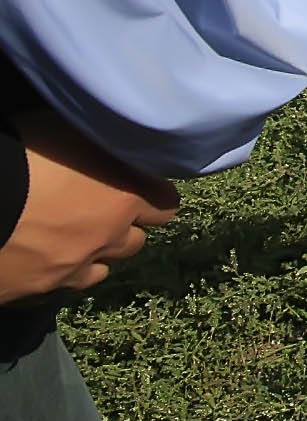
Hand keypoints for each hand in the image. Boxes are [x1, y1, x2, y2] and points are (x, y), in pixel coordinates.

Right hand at [0, 111, 179, 303]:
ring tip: (74, 237)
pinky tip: (48, 258)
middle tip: (99, 210)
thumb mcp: (71, 132)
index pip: (166, 204)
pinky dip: (64, 272)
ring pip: (104, 267)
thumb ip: (101, 145)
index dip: (150, 194)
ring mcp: (75, 267)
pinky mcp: (41, 289)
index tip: (134, 185)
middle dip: (123, 226)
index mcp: (126, 195)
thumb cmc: (26, 153)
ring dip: (97, 252)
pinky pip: (65, 285)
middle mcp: (110, 236)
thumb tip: (110, 138)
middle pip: (136, 239)